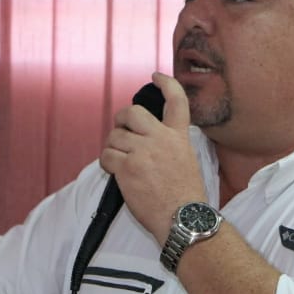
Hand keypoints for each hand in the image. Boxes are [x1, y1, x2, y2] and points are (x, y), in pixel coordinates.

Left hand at [100, 72, 207, 241]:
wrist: (182, 218)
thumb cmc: (185, 197)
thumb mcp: (187, 161)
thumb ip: (170, 145)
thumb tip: (148, 139)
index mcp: (179, 137)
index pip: (176, 101)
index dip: (165, 84)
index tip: (156, 76)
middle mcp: (161, 139)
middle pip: (132, 113)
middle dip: (121, 119)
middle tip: (120, 130)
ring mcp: (143, 152)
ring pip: (115, 137)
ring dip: (113, 148)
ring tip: (121, 163)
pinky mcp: (127, 168)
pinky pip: (107, 156)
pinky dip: (106, 163)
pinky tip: (115, 171)